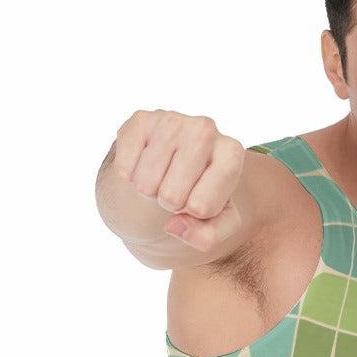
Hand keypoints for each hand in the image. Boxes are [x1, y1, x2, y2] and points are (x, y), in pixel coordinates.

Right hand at [112, 109, 245, 249]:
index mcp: (232, 154)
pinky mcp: (141, 120)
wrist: (174, 166)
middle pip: (171, 196)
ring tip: (161, 178)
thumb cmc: (200, 195)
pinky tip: (143, 165)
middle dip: (170, 203)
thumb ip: (208, 236)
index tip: (199, 201)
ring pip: (146, 183)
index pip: (202, 207)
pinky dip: (129, 177)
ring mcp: (172, 120)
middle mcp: (206, 129)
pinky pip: (125, 168)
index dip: (194, 214)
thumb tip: (174, 226)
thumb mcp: (217, 222)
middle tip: (176, 190)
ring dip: (149, 190)